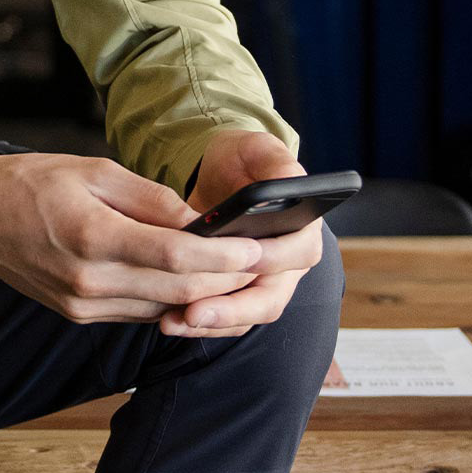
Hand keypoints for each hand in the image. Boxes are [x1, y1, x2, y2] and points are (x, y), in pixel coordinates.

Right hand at [0, 151, 260, 325]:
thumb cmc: (31, 184)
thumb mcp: (95, 170)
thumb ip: (151, 199)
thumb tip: (200, 221)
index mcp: (94, 238)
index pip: (177, 259)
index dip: (224, 258)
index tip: (256, 248)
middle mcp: (89, 282)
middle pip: (179, 293)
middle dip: (226, 281)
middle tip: (259, 262)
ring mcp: (83, 305)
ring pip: (163, 309)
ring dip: (204, 296)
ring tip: (235, 272)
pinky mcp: (79, 315)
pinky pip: (139, 313)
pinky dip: (171, 301)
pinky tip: (192, 284)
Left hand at [165, 130, 322, 339]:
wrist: (222, 177)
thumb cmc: (243, 161)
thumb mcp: (259, 149)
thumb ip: (275, 162)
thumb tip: (286, 181)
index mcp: (304, 228)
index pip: (296, 254)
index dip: (270, 261)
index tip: (240, 260)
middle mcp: (289, 264)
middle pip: (270, 298)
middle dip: (233, 309)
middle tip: (195, 312)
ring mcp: (264, 284)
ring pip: (245, 316)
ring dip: (211, 323)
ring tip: (172, 322)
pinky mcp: (236, 296)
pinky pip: (224, 319)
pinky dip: (199, 323)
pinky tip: (168, 320)